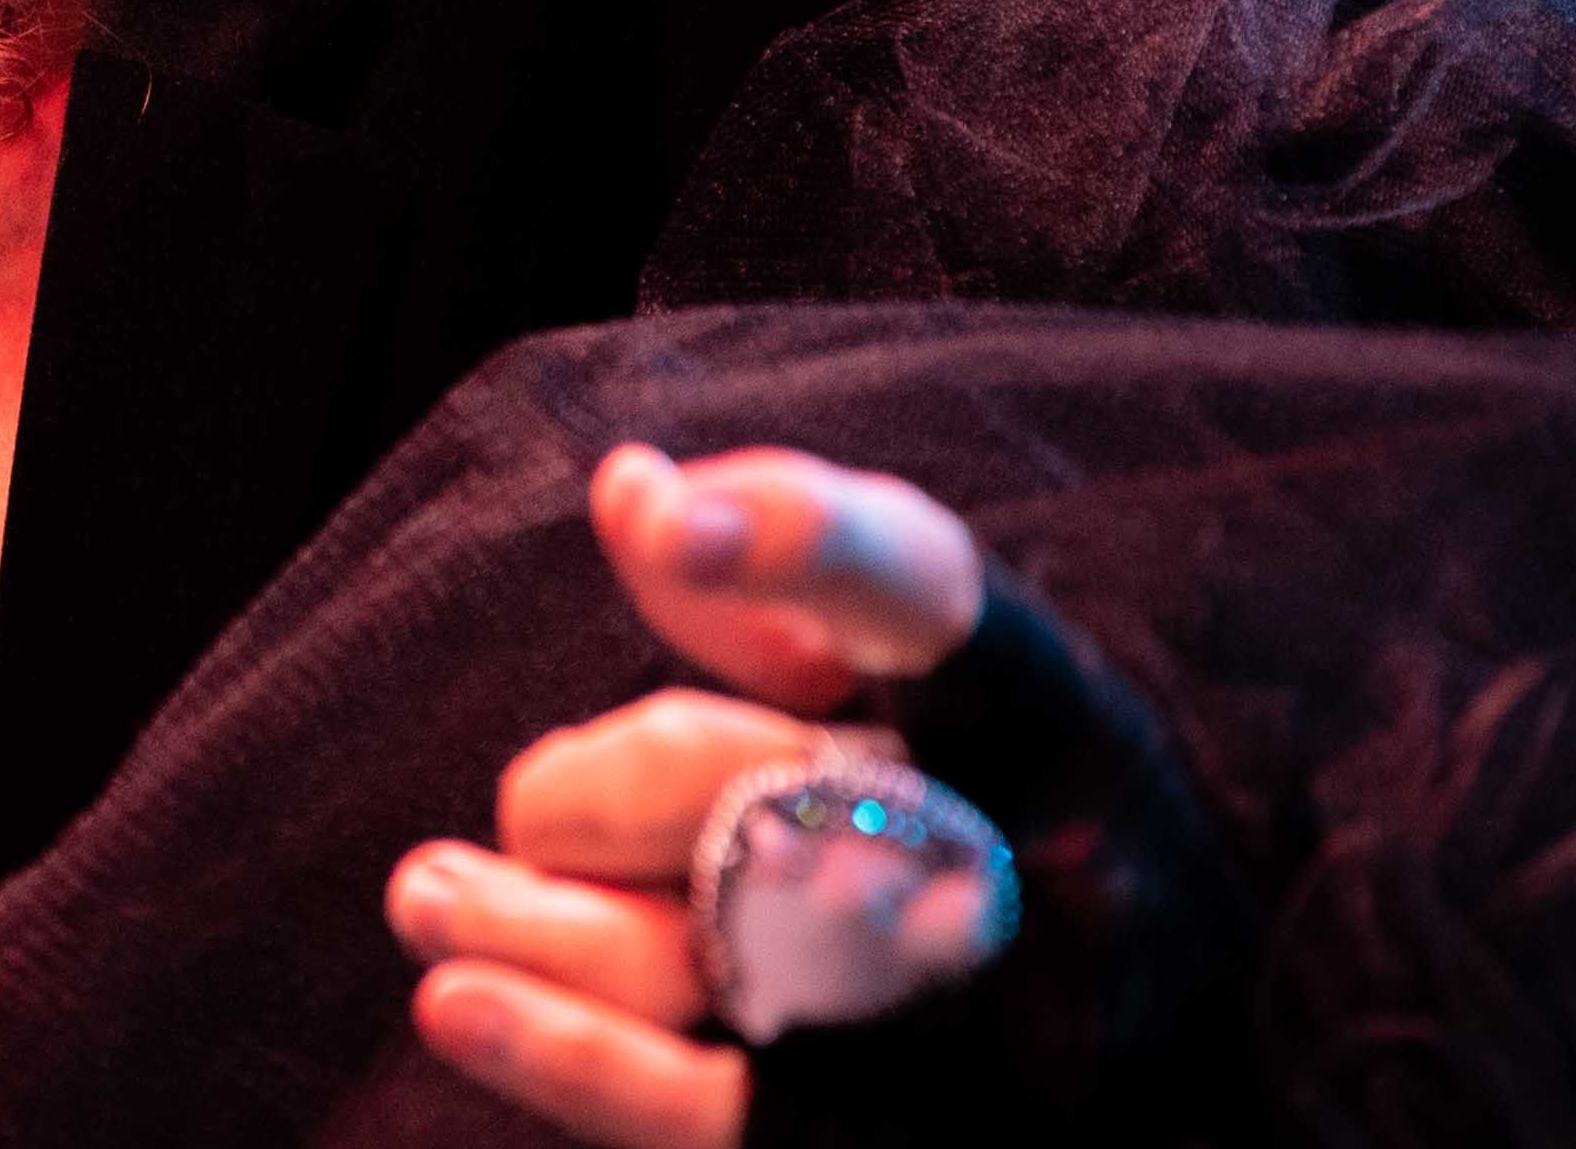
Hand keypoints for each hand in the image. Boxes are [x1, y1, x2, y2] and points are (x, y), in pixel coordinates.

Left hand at [387, 444, 990, 1148]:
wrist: (1144, 1040)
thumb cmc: (1001, 813)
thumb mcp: (941, 683)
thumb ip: (794, 585)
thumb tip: (634, 491)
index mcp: (1041, 713)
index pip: (930, 603)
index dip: (803, 544)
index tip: (659, 513)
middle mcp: (1028, 865)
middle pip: (761, 783)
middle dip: (616, 779)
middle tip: (534, 800)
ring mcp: (960, 1014)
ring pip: (708, 945)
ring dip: (533, 918)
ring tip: (431, 893)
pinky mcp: (892, 1130)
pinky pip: (712, 1108)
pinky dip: (568, 1052)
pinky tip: (456, 1001)